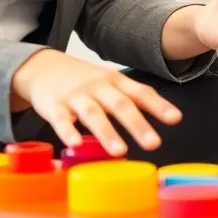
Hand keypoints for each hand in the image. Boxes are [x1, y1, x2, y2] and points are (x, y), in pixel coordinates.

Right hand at [12, 49, 181, 155]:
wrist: (42, 67)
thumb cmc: (84, 81)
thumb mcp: (110, 83)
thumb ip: (134, 98)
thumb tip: (171, 116)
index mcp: (115, 81)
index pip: (140, 92)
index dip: (158, 105)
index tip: (175, 118)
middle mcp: (97, 87)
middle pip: (119, 104)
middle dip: (137, 124)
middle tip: (153, 143)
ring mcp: (75, 96)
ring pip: (93, 114)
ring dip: (107, 132)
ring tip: (120, 151)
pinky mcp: (54, 106)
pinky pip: (61, 119)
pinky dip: (68, 132)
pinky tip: (76, 144)